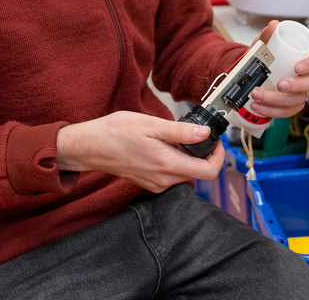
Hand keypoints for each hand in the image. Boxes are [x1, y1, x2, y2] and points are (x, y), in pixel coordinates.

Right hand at [55, 111, 223, 192]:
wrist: (90, 147)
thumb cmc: (115, 133)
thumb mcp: (150, 125)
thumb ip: (180, 132)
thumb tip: (205, 134)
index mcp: (167, 165)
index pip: (208, 172)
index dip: (218, 156)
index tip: (215, 142)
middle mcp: (163, 180)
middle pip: (198, 173)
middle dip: (204, 155)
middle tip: (197, 135)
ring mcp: (155, 184)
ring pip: (185, 174)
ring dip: (188, 158)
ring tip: (175, 139)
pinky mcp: (149, 183)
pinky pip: (171, 176)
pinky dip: (175, 162)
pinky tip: (163, 147)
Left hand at [247, 20, 308, 118]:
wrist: (253, 75)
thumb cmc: (266, 59)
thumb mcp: (264, 45)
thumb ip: (268, 35)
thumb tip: (273, 25)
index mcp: (306, 60)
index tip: (297, 67)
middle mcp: (307, 77)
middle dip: (298, 85)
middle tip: (280, 84)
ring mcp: (301, 93)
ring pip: (298, 100)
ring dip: (277, 100)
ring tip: (257, 94)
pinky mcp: (291, 106)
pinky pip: (287, 112)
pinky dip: (271, 111)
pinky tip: (258, 106)